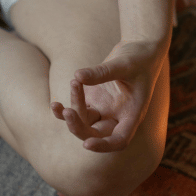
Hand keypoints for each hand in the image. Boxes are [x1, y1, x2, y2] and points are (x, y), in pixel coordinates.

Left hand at [50, 40, 166, 151]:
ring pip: (83, 123)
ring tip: (74, 83)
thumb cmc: (140, 58)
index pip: (120, 140)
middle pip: (96, 134)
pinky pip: (77, 111)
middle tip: (67, 112)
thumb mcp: (125, 64)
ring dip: (71, 112)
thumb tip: (76, 76)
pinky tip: (55, 105)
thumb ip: (103, 72)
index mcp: (132, 114)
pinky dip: (64, 110)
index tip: (86, 144)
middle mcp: (118, 116)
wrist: (139, 49)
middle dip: (79, 128)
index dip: (104, 145)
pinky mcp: (95, 100)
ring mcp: (105, 109)